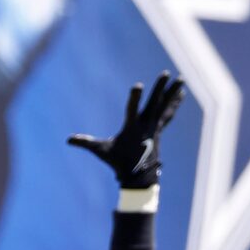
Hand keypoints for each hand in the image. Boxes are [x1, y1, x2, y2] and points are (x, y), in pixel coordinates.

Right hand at [68, 73, 185, 186]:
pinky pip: (168, 113)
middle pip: (154, 103)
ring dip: (172, 92)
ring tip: (181, 79)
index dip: (134, 98)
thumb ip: (85, 143)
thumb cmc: (118, 162)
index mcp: (131, 128)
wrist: (137, 176)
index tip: (138, 85)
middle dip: (160, 89)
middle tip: (165, 73)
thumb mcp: (101, 152)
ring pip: (165, 105)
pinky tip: (180, 94)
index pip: (132, 109)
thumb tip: (68, 140)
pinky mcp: (158, 129)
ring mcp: (154, 126)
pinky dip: (174, 103)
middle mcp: (146, 125)